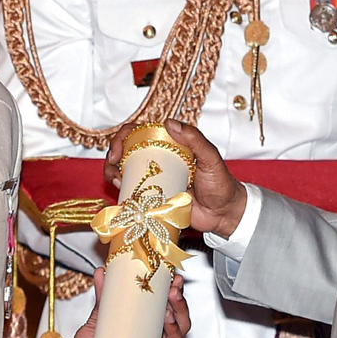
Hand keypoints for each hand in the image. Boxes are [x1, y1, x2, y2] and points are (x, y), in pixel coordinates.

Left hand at [54, 268, 190, 337]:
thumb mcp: (97, 320)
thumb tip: (102, 272)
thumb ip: (103, 298)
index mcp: (147, 325)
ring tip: (168, 314)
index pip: (168, 307)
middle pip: (179, 324)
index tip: (173, 279)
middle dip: (180, 307)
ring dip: (176, 327)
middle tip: (173, 293)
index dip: (175, 293)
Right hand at [105, 119, 246, 237]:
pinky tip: (122, 193)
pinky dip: (121, 191)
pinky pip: (131, 192)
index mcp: (169, 145)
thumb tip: (169, 123)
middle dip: (112, 156)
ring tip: (117, 181)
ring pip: (123, 171)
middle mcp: (157, 160)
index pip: (139, 133)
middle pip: (125, 151)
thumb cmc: (221, 184)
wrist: (223, 214)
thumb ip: (195, 139)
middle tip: (113, 167)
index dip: (122, 137)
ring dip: (113, 173)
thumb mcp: (211, 159)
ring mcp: (153, 179)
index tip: (118, 150)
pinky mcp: (152, 198)